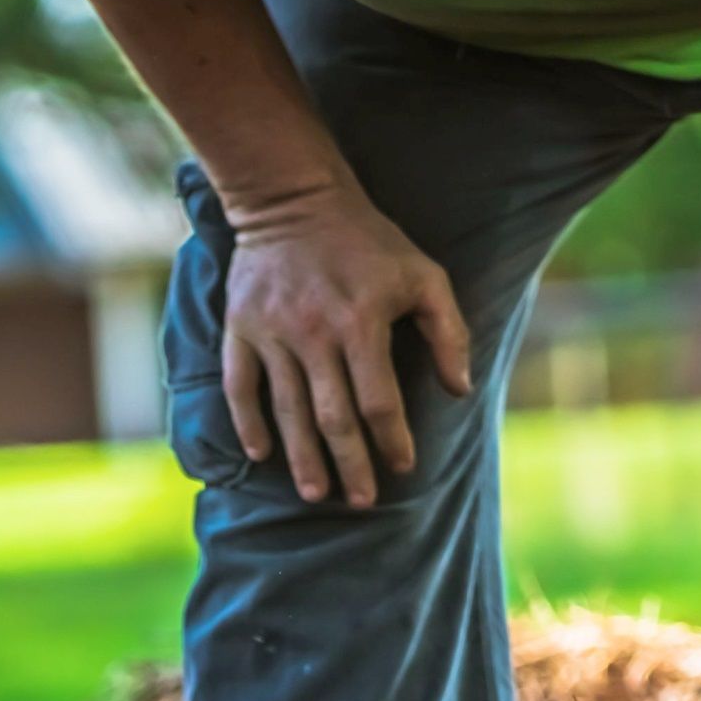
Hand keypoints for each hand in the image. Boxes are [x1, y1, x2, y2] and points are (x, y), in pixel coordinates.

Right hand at [221, 180, 471, 507]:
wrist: (292, 199)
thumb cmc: (367, 241)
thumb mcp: (422, 274)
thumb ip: (448, 331)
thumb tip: (459, 390)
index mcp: (361, 321)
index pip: (378, 399)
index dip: (392, 439)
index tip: (402, 466)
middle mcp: (314, 332)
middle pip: (332, 417)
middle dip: (349, 465)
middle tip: (360, 502)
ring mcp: (272, 333)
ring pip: (287, 411)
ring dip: (303, 458)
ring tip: (316, 493)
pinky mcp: (241, 329)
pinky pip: (240, 387)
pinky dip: (249, 424)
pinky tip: (261, 455)